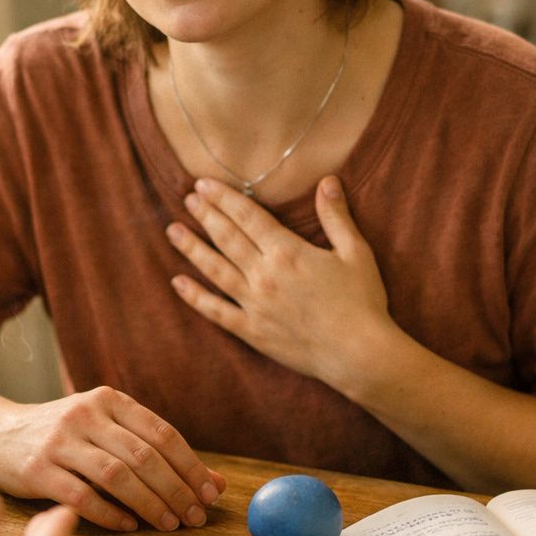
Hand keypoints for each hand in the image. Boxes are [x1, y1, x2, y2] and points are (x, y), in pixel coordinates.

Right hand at [0, 387, 225, 531]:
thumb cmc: (62, 435)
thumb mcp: (105, 429)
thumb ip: (153, 451)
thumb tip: (216, 482)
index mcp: (108, 400)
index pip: (161, 432)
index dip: (190, 465)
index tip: (211, 494)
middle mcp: (85, 415)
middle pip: (143, 456)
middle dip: (175, 490)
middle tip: (195, 517)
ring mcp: (59, 441)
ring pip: (116, 475)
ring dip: (149, 504)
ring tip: (169, 525)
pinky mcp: (37, 470)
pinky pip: (81, 496)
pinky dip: (110, 514)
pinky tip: (129, 526)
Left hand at [167, 176, 397, 384]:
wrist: (358, 354)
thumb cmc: (362, 302)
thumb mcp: (355, 253)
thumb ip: (336, 216)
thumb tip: (327, 181)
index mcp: (288, 252)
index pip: (248, 217)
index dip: (224, 198)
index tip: (203, 184)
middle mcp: (265, 275)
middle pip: (227, 238)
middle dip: (205, 215)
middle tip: (187, 198)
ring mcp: (255, 305)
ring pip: (215, 270)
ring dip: (191, 249)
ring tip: (172, 231)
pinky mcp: (252, 331)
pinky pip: (217, 312)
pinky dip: (195, 297)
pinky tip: (178, 282)